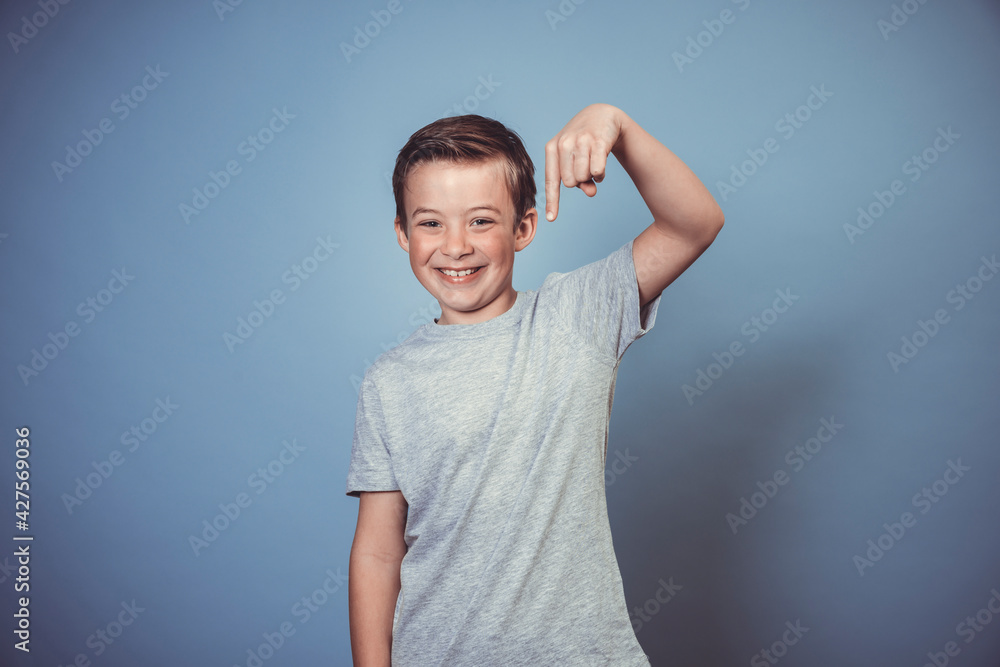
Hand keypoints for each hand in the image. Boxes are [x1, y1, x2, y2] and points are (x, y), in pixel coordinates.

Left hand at [544, 103, 625, 221]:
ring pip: (584, 178)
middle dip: (580, 180)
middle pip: (571, 183)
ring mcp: (580, 141)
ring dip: (592, 176)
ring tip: (593, 161)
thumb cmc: (584, 142)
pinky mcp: (597, 142)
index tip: (551, 219)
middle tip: (585, 166)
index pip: (551, 180)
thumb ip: (579, 179)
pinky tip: (601, 161)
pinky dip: (601, 173)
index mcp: (552, 148)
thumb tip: (591, 193)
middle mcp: (564, 144)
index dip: (552, 201)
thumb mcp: (575, 158)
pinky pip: (597, 171)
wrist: (602, 115)